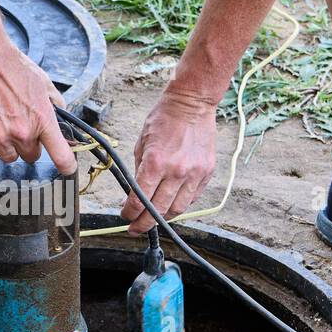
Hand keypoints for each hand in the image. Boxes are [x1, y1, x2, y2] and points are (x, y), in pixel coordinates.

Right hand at [0, 41, 75, 173]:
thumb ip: (55, 104)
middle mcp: (23, 132)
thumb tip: (61, 119)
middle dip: (28, 145)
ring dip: (8, 146)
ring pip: (9, 157)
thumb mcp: (43, 82)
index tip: (67, 170)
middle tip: (21, 126)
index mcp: (43, 119)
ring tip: (3, 124)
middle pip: (31, 156)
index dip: (66, 166)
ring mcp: (0, 136)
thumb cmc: (12, 66)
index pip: (61, 154)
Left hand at [121, 89, 217, 234]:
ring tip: (153, 218)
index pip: (139, 201)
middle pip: (158, 211)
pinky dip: (180, 204)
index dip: (129, 214)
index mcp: (155, 163)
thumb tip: (133, 195)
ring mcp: (194, 173)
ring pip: (177, 209)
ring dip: (163, 218)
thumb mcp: (141, 144)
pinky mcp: (206, 172)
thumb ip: (138, 172)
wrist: (191, 104)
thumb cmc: (163, 119)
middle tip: (135, 228)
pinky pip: (192, 198)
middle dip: (143, 224)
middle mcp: (176, 171)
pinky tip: (170, 203)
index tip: (125, 217)